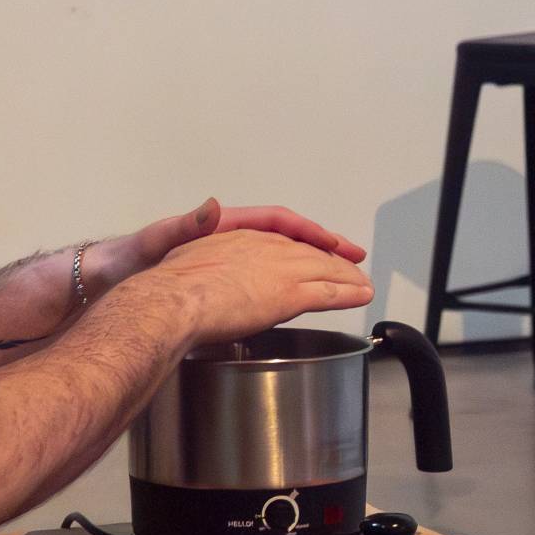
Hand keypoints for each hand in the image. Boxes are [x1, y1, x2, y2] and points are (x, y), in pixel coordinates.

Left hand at [110, 197, 365, 284]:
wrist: (105, 284)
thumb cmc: (128, 260)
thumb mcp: (156, 240)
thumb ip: (186, 225)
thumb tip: (212, 207)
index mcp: (223, 227)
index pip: (279, 221)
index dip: (311, 232)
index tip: (337, 244)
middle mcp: (230, 241)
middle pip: (288, 241)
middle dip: (324, 251)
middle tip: (356, 263)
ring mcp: (227, 262)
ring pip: (280, 261)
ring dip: (312, 269)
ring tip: (343, 282)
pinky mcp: (220, 283)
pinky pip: (265, 281)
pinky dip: (290, 288)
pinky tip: (304, 300)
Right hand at [137, 229, 374, 345]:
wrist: (173, 299)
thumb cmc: (171, 288)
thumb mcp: (189, 259)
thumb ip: (211, 260)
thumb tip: (214, 267)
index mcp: (242, 236)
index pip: (284, 237)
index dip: (305, 243)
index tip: (318, 248)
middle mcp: (266, 246)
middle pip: (310, 250)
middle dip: (334, 258)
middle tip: (353, 265)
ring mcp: (280, 268)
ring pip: (325, 268)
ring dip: (348, 276)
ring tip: (363, 284)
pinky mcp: (289, 294)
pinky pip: (328, 292)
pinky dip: (348, 293)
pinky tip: (362, 295)